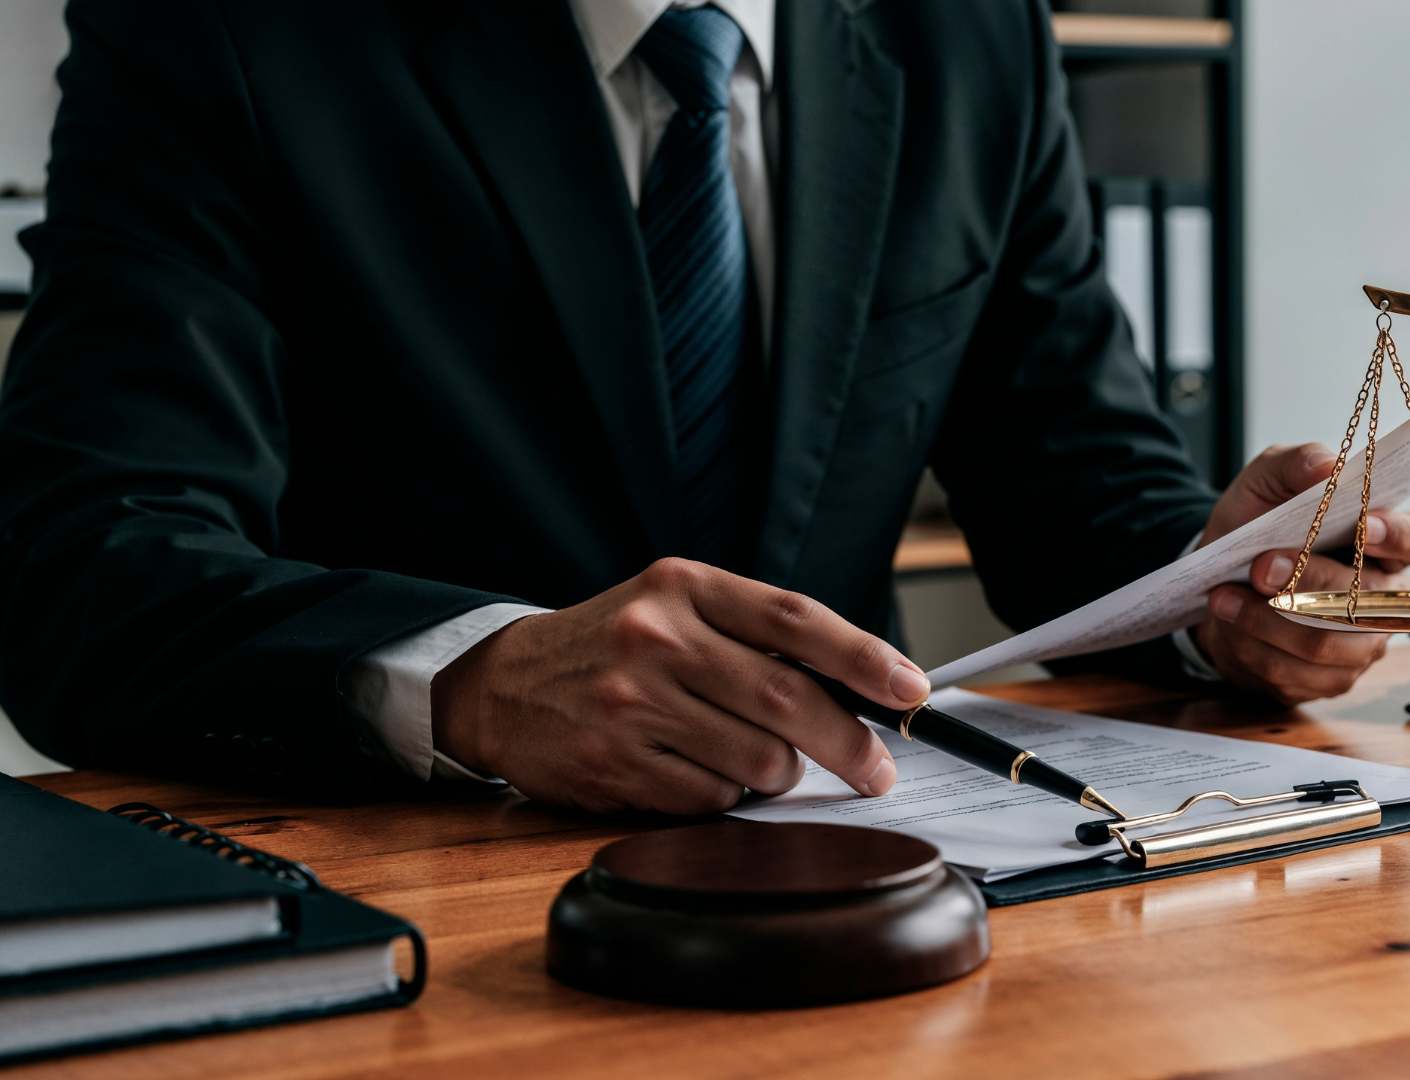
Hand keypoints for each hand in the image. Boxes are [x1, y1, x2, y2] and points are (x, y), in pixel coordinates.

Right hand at [431, 559, 928, 813]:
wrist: (499, 686)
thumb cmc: (610, 646)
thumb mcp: (674, 607)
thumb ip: (754, 634)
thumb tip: (859, 685)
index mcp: (684, 586)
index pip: (794, 619)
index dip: (863, 657)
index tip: (910, 688)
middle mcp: (657, 637)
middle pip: (785, 699)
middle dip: (849, 743)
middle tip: (877, 768)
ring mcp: (632, 702)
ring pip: (756, 759)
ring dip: (780, 773)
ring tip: (762, 762)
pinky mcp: (615, 762)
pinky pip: (710, 797)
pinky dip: (725, 795)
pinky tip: (701, 772)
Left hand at [1192, 443, 1409, 704]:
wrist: (1217, 582)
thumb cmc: (1255, 526)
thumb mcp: (1263, 483)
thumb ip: (1294, 464)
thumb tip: (1325, 465)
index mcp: (1385, 541)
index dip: (1398, 536)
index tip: (1360, 527)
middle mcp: (1387, 597)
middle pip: (1366, 598)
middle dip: (1307, 581)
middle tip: (1259, 566)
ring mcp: (1363, 644)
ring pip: (1326, 643)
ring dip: (1268, 619)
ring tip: (1225, 596)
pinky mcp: (1331, 680)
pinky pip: (1295, 674)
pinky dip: (1253, 647)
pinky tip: (1230, 622)